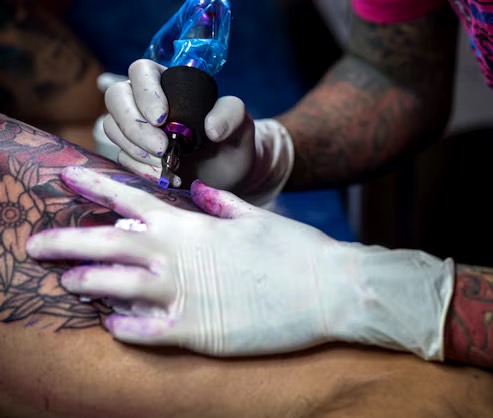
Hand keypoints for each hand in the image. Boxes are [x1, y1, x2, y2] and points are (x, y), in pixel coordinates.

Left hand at [27, 167, 452, 358]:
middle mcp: (180, 257)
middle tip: (37, 243)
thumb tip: (198, 191)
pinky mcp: (197, 333)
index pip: (131, 199)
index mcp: (194, 225)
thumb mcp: (258, 217)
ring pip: (116, 287)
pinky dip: (122, 326)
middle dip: (67, 240)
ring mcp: (185, 296)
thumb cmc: (297, 250)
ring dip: (87, 282)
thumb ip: (221, 203)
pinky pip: (145, 331)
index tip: (65, 178)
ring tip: (68, 283)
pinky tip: (110, 325)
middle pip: (109, 244)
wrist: (329, 289)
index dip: (94, 187)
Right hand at [104, 59, 292, 204]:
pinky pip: (122, 157)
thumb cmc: (233, 140)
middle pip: (117, 99)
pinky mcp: (134, 155)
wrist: (230, 174)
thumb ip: (231, 115)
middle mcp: (146, 102)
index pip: (142, 72)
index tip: (162, 117)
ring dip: (135, 149)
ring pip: (113, 128)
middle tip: (161, 148)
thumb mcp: (241, 124)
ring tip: (166, 165)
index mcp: (169, 83)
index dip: (145, 92)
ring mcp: (136, 129)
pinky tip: (167, 178)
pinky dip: (140, 169)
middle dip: (134, 125)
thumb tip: (210, 128)